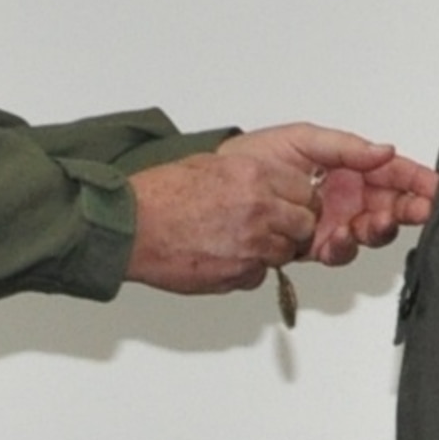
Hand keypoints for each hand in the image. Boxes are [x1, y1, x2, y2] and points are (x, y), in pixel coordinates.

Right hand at [123, 149, 319, 294]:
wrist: (133, 227)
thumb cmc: (160, 195)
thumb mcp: (209, 164)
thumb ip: (245, 174)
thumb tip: (263, 181)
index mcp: (254, 176)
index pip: (304, 191)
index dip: (298, 198)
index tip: (291, 201)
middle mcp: (259, 210)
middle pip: (305, 224)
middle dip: (294, 226)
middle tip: (274, 224)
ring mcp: (251, 245)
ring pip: (285, 253)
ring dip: (271, 249)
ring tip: (242, 240)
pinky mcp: (238, 274)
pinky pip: (259, 275)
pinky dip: (248, 269)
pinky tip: (225, 256)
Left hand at [219, 124, 438, 265]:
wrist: (216, 191)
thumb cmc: (254, 158)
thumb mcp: (301, 140)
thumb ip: (345, 146)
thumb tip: (384, 151)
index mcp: (348, 168)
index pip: (392, 172)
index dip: (416, 179)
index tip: (436, 186)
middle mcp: (346, 197)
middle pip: (391, 206)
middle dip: (409, 208)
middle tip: (422, 209)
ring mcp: (334, 223)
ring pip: (371, 232)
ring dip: (380, 228)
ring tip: (377, 221)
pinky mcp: (315, 247)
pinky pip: (341, 251)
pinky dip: (345, 246)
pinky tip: (340, 236)